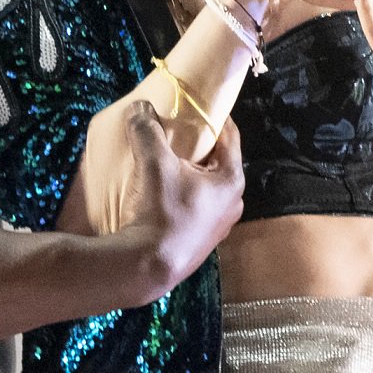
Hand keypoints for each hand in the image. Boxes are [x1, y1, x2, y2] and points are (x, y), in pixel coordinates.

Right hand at [111, 99, 241, 300]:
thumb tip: (140, 107)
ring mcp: (218, 227)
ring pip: (206, 189)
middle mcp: (232, 204)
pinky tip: (162, 196)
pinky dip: (183, 197)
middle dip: (198, 147)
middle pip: (217, 163)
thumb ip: (147, 131)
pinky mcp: (201, 243)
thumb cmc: (162, 212)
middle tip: (178, 134)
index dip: (214, 117)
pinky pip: (196, 209)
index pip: (230, 136)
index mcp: (231, 180)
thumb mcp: (154, 164)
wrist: (148, 266)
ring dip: (189, 175)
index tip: (199, 106)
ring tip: (166, 165)